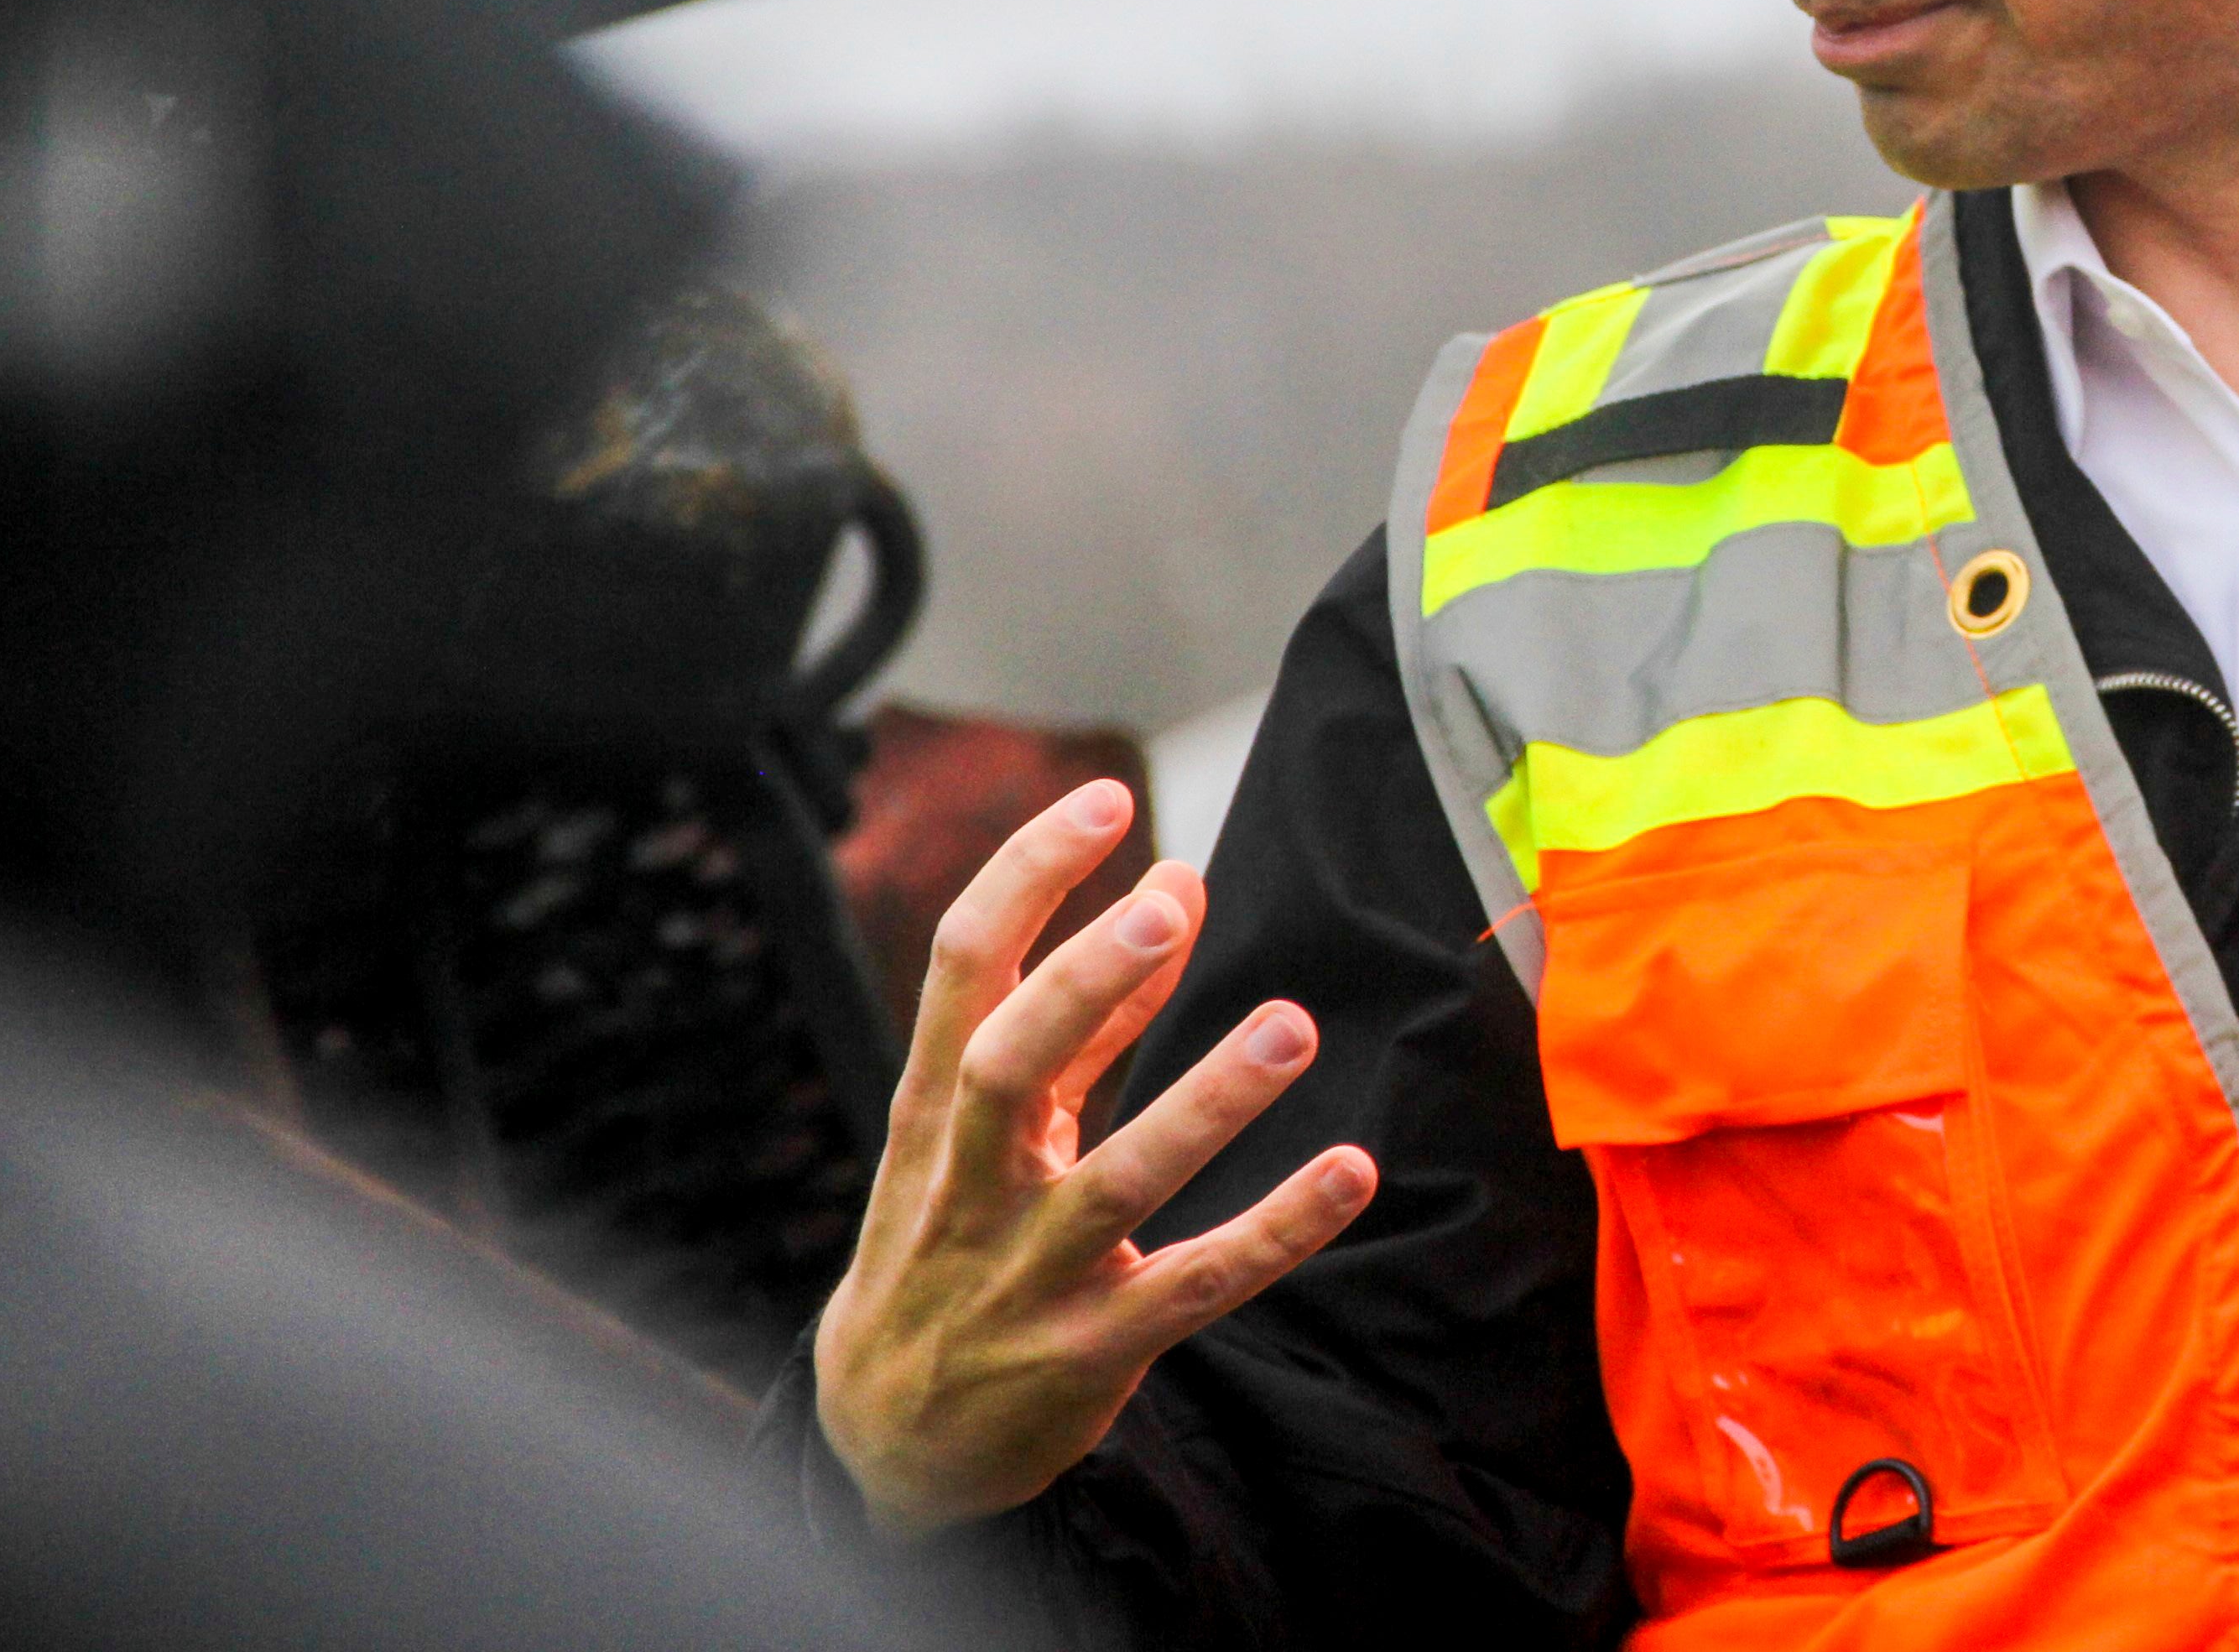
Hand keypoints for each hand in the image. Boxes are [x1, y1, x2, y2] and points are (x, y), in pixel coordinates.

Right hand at [814, 780, 1373, 1536]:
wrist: (886, 1436)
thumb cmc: (947, 1233)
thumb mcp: (985, 1124)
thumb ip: (1087, 1015)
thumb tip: (1177, 888)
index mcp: (933, 1108)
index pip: (963, 969)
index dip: (1026, 878)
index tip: (1104, 801)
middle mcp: (968, 1185)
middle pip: (1009, 1065)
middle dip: (1086, 983)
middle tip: (1175, 904)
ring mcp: (1026, 1274)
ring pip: (1114, 1183)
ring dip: (1204, 1103)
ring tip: (1291, 1027)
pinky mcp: (1091, 1352)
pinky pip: (1194, 1285)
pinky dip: (1274, 1231)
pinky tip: (1352, 1172)